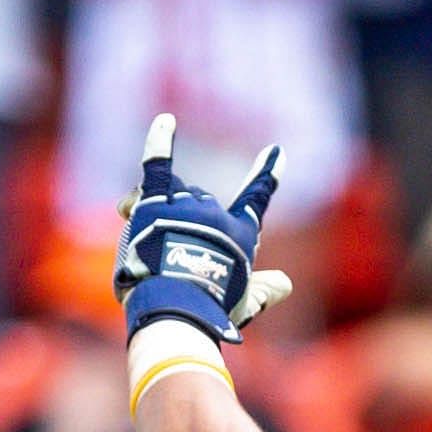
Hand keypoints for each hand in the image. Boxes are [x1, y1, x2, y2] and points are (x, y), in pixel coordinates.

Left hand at [113, 113, 293, 343]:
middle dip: (181, 224)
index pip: (255, 201)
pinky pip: (158, 163)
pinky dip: (160, 141)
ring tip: (146, 243)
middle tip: (168, 262)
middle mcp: (216, 213)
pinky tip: (166, 122)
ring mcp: (186, 204)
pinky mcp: (157, 200)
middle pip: (198, 202)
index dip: (266, 177)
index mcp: (240, 234)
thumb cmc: (212, 309)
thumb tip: (285, 284)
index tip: (276, 153)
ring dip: (157, 211)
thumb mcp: (246, 303)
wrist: (179, 305)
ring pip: (172, 192)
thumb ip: (267, 290)